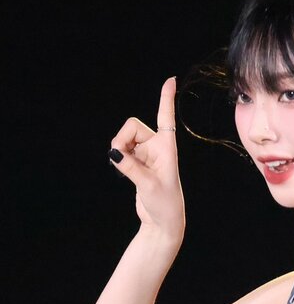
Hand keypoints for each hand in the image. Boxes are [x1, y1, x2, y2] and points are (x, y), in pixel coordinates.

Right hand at [109, 77, 184, 236]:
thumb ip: (130, 167)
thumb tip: (113, 152)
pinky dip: (118, 159)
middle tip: (119, 158)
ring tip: (124, 170)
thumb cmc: (164, 204)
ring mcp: (146, 153)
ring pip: (124, 139)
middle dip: (121, 139)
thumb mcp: (148, 185)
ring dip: (119, 151)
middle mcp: (157, 147)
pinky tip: (123, 172)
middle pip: (132, 126)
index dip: (166, 99)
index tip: (170, 80)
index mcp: (167, 148)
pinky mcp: (137, 162)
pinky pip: (121, 151)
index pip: (166, 119)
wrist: (162, 222)